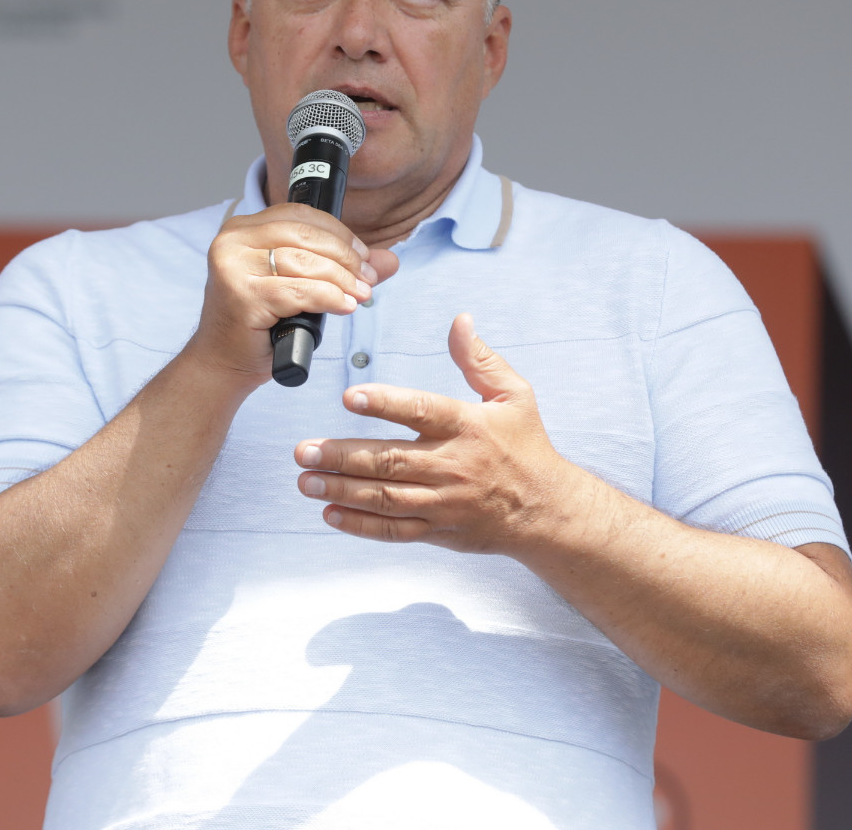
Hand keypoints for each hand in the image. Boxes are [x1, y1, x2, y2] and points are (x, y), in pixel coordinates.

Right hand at [187, 204, 399, 384]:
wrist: (222, 363)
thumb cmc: (257, 325)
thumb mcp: (300, 287)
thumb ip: (341, 268)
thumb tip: (388, 261)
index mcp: (242, 229)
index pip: (300, 216)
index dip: (339, 234)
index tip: (364, 257)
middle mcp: (232, 241)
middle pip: (304, 236)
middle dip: (345, 257)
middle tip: (368, 279)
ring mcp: (234, 267)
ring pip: (304, 263)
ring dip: (341, 280)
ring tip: (361, 295)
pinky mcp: (242, 294)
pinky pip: (298, 291)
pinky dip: (327, 298)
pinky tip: (343, 306)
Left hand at [294, 313, 583, 552]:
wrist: (547, 510)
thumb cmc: (527, 447)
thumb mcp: (515, 396)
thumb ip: (480, 359)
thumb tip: (460, 320)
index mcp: (467, 427)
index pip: (421, 412)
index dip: (384, 404)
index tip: (349, 397)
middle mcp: (452, 466)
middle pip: (390, 460)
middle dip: (342, 456)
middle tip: (304, 450)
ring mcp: (443, 503)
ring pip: (385, 498)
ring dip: (341, 489)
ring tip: (305, 480)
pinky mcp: (439, 530)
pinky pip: (394, 530)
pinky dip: (361, 525)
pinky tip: (331, 513)